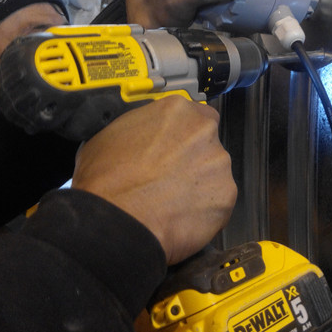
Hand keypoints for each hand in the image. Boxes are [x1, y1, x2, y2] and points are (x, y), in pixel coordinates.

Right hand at [71, 96, 236, 263]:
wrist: (114, 221)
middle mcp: (203, 131)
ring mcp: (218, 163)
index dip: (184, 135)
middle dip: (192, 160)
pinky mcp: (226, 195)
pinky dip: (205, 210)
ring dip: (200, 185)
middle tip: (170, 178)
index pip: (196, 114)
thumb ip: (142, 127)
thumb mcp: (110, 134)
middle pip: (207, 143)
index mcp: (176, 110)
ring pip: (214, 173)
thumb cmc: (106, 181)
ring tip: (171, 201)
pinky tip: (180, 216)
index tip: (175, 148)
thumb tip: (144, 136)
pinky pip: (218, 202)